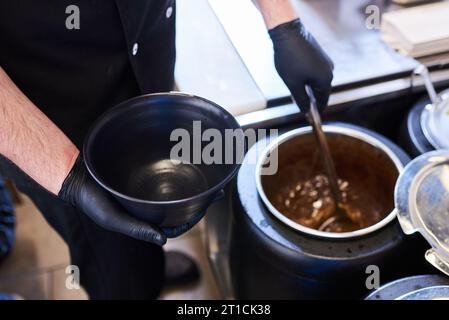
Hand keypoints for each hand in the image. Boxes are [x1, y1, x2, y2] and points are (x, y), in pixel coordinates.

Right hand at [58, 155, 202, 244]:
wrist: (78, 176)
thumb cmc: (93, 202)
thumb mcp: (114, 219)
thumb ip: (137, 229)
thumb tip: (163, 239)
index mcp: (146, 220)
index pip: (176, 225)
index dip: (192, 219)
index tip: (205, 208)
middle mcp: (151, 206)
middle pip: (181, 205)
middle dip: (200, 200)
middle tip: (218, 189)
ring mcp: (149, 190)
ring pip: (176, 189)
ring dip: (192, 183)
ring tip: (210, 174)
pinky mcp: (144, 175)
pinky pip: (164, 174)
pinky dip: (177, 169)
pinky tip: (187, 161)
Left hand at [269, 18, 333, 112]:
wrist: (288, 33)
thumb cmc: (290, 59)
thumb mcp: (293, 85)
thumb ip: (301, 100)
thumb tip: (306, 111)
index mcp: (325, 80)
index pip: (323, 102)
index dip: (315, 112)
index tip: (309, 119)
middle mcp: (330, 71)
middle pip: (321, 92)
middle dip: (310, 99)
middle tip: (297, 103)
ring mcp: (326, 62)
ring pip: (317, 81)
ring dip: (307, 88)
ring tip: (294, 89)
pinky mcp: (320, 55)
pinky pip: (315, 72)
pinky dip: (307, 78)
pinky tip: (296, 77)